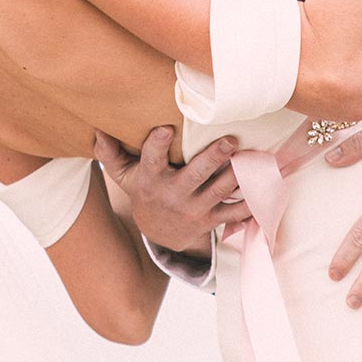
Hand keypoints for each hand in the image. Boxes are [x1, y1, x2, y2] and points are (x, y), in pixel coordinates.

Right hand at [93, 127, 246, 254]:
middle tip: (230, 140)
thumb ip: (110, 153)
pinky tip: (265, 185)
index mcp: (151, 180)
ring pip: (220, 190)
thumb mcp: (123, 176)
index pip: (152, 160)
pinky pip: (235, 212)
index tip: (165, 129)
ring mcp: (195, 209)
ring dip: (238, 174)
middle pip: (196, 174)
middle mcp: (174, 195)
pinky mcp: (212, 220)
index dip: (158, 144)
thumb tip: (97, 130)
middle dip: (214, 157)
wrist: (159, 233)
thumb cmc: (144, 192)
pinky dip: (251, 202)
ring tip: (254, 156)